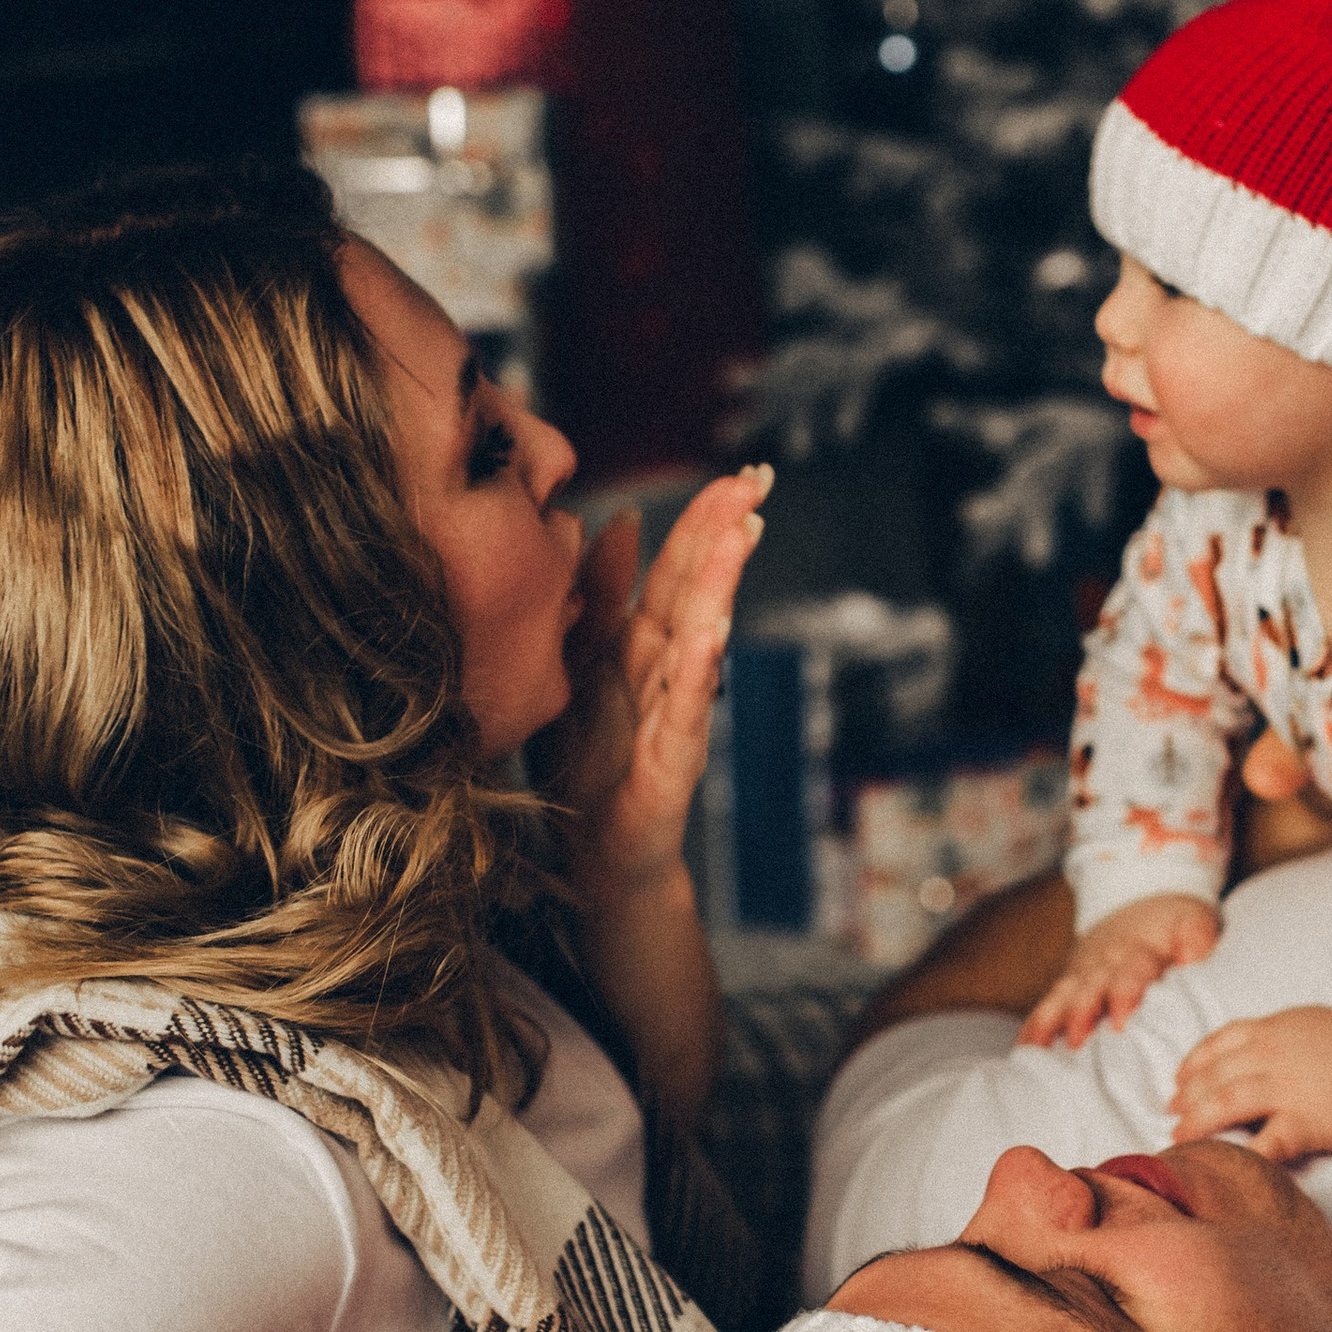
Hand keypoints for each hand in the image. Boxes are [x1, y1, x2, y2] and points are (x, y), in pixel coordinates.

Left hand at [535, 466, 771, 905]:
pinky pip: (687, 707)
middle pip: (696, 588)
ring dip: (720, 582)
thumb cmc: (587, 765)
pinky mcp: (673, 759)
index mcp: (638, 644)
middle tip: (756, 478)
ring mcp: (675, 712)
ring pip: (700, 636)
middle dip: (724, 532)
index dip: (701, 520)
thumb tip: (612, 519)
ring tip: (741, 531)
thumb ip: (594, 599)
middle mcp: (664, 670)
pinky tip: (713, 632)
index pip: (675, 568)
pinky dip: (700, 670)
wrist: (594, 858)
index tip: (735, 473)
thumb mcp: (575, 664)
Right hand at [1018, 894, 1221, 1048]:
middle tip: (1077, 1041)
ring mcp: (1084, 971)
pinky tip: (1024, 1047)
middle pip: (1090, 986)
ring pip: (1064, 994)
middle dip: (1081, 1013)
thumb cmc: (1174, 924)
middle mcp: (1106, 961)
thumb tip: (1193, 961)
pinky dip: (1036, 1023)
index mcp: (1140, 949)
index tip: (1121, 1021)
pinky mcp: (1071, 982)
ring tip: (1038, 1048)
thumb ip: (1196, 942)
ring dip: (1052, 1020)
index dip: (1124, 994)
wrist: (1143, 899)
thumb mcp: (1193, 923)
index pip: (1130, 970)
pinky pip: (1049, 1002)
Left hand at [1168, 1003, 1331, 1160]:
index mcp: (1274, 1029)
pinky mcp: (1304, 1123)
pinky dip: (1239, 1155)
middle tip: (1171, 1113)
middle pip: (1214, 1073)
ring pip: (1225, 1102)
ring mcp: (1287, 1089)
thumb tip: (1255, 1052)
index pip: (1219, 1042)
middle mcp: (1272, 1055)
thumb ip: (1281, 1037)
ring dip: (1197, 1122)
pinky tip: (1224, 1166)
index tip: (1178, 1079)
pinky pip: (1264, 1143)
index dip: (1193, 1061)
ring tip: (1180, 1137)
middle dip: (1187, 1095)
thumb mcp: (1314, 1023)